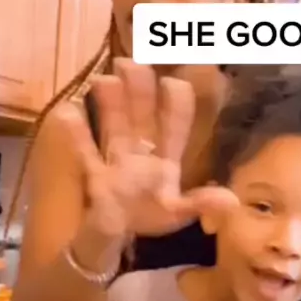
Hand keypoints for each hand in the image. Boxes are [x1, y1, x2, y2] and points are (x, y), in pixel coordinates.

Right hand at [76, 58, 230, 241]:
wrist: (116, 237)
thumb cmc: (149, 217)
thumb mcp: (177, 213)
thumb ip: (201, 204)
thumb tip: (232, 200)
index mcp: (166, 159)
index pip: (175, 123)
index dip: (175, 102)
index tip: (171, 82)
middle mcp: (141, 151)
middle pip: (141, 115)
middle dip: (138, 89)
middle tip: (130, 62)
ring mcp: (116, 159)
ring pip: (114, 125)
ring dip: (110, 104)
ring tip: (104, 80)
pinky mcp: (94, 174)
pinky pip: (85, 151)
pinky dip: (77, 134)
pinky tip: (68, 112)